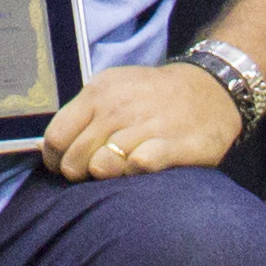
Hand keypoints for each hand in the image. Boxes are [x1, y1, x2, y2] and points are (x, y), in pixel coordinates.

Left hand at [42, 60, 242, 181]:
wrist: (211, 89)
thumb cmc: (152, 97)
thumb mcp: (113, 90)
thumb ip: (84, 115)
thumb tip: (55, 149)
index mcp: (98, 93)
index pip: (56, 137)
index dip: (56, 159)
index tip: (65, 167)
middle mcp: (118, 108)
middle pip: (76, 159)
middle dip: (80, 173)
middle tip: (95, 172)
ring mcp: (146, 125)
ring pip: (103, 166)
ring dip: (107, 176)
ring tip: (120, 170)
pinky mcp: (173, 144)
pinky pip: (140, 165)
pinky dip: (136, 172)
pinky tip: (142, 167)